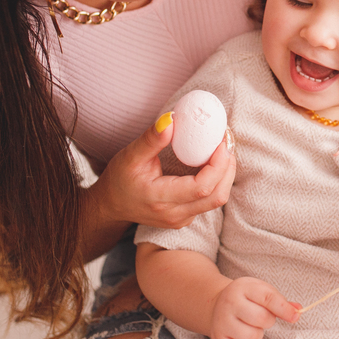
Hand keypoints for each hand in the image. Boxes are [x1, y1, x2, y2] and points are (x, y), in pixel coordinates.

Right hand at [94, 115, 236, 229]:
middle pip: (217, 196)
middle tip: (227, 140)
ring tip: (222, 148)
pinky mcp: (185, 218)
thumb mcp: (130, 155)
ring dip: (225, 173)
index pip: (202, 187)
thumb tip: (172, 119)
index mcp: (160, 199)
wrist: (111, 205)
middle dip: (228, 167)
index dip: (218, 164)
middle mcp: (174, 214)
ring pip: (217, 199)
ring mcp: (181, 220)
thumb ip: (151, 139)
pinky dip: (217, 180)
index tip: (221, 140)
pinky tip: (212, 161)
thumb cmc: (119, 179)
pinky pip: (209, 200)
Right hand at [210, 277, 299, 338]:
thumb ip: (280, 301)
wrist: (215, 303)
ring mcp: (222, 321)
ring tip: (251, 326)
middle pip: (262, 319)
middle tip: (262, 317)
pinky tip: (243, 338)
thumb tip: (298, 311)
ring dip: (257, 335)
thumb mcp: (261, 291)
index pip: (268, 298)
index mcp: (243, 287)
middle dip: (268, 321)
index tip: (295, 317)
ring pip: (252, 336)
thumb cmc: (245, 298)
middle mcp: (230, 303)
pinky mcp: (218, 338)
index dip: (285, 309)